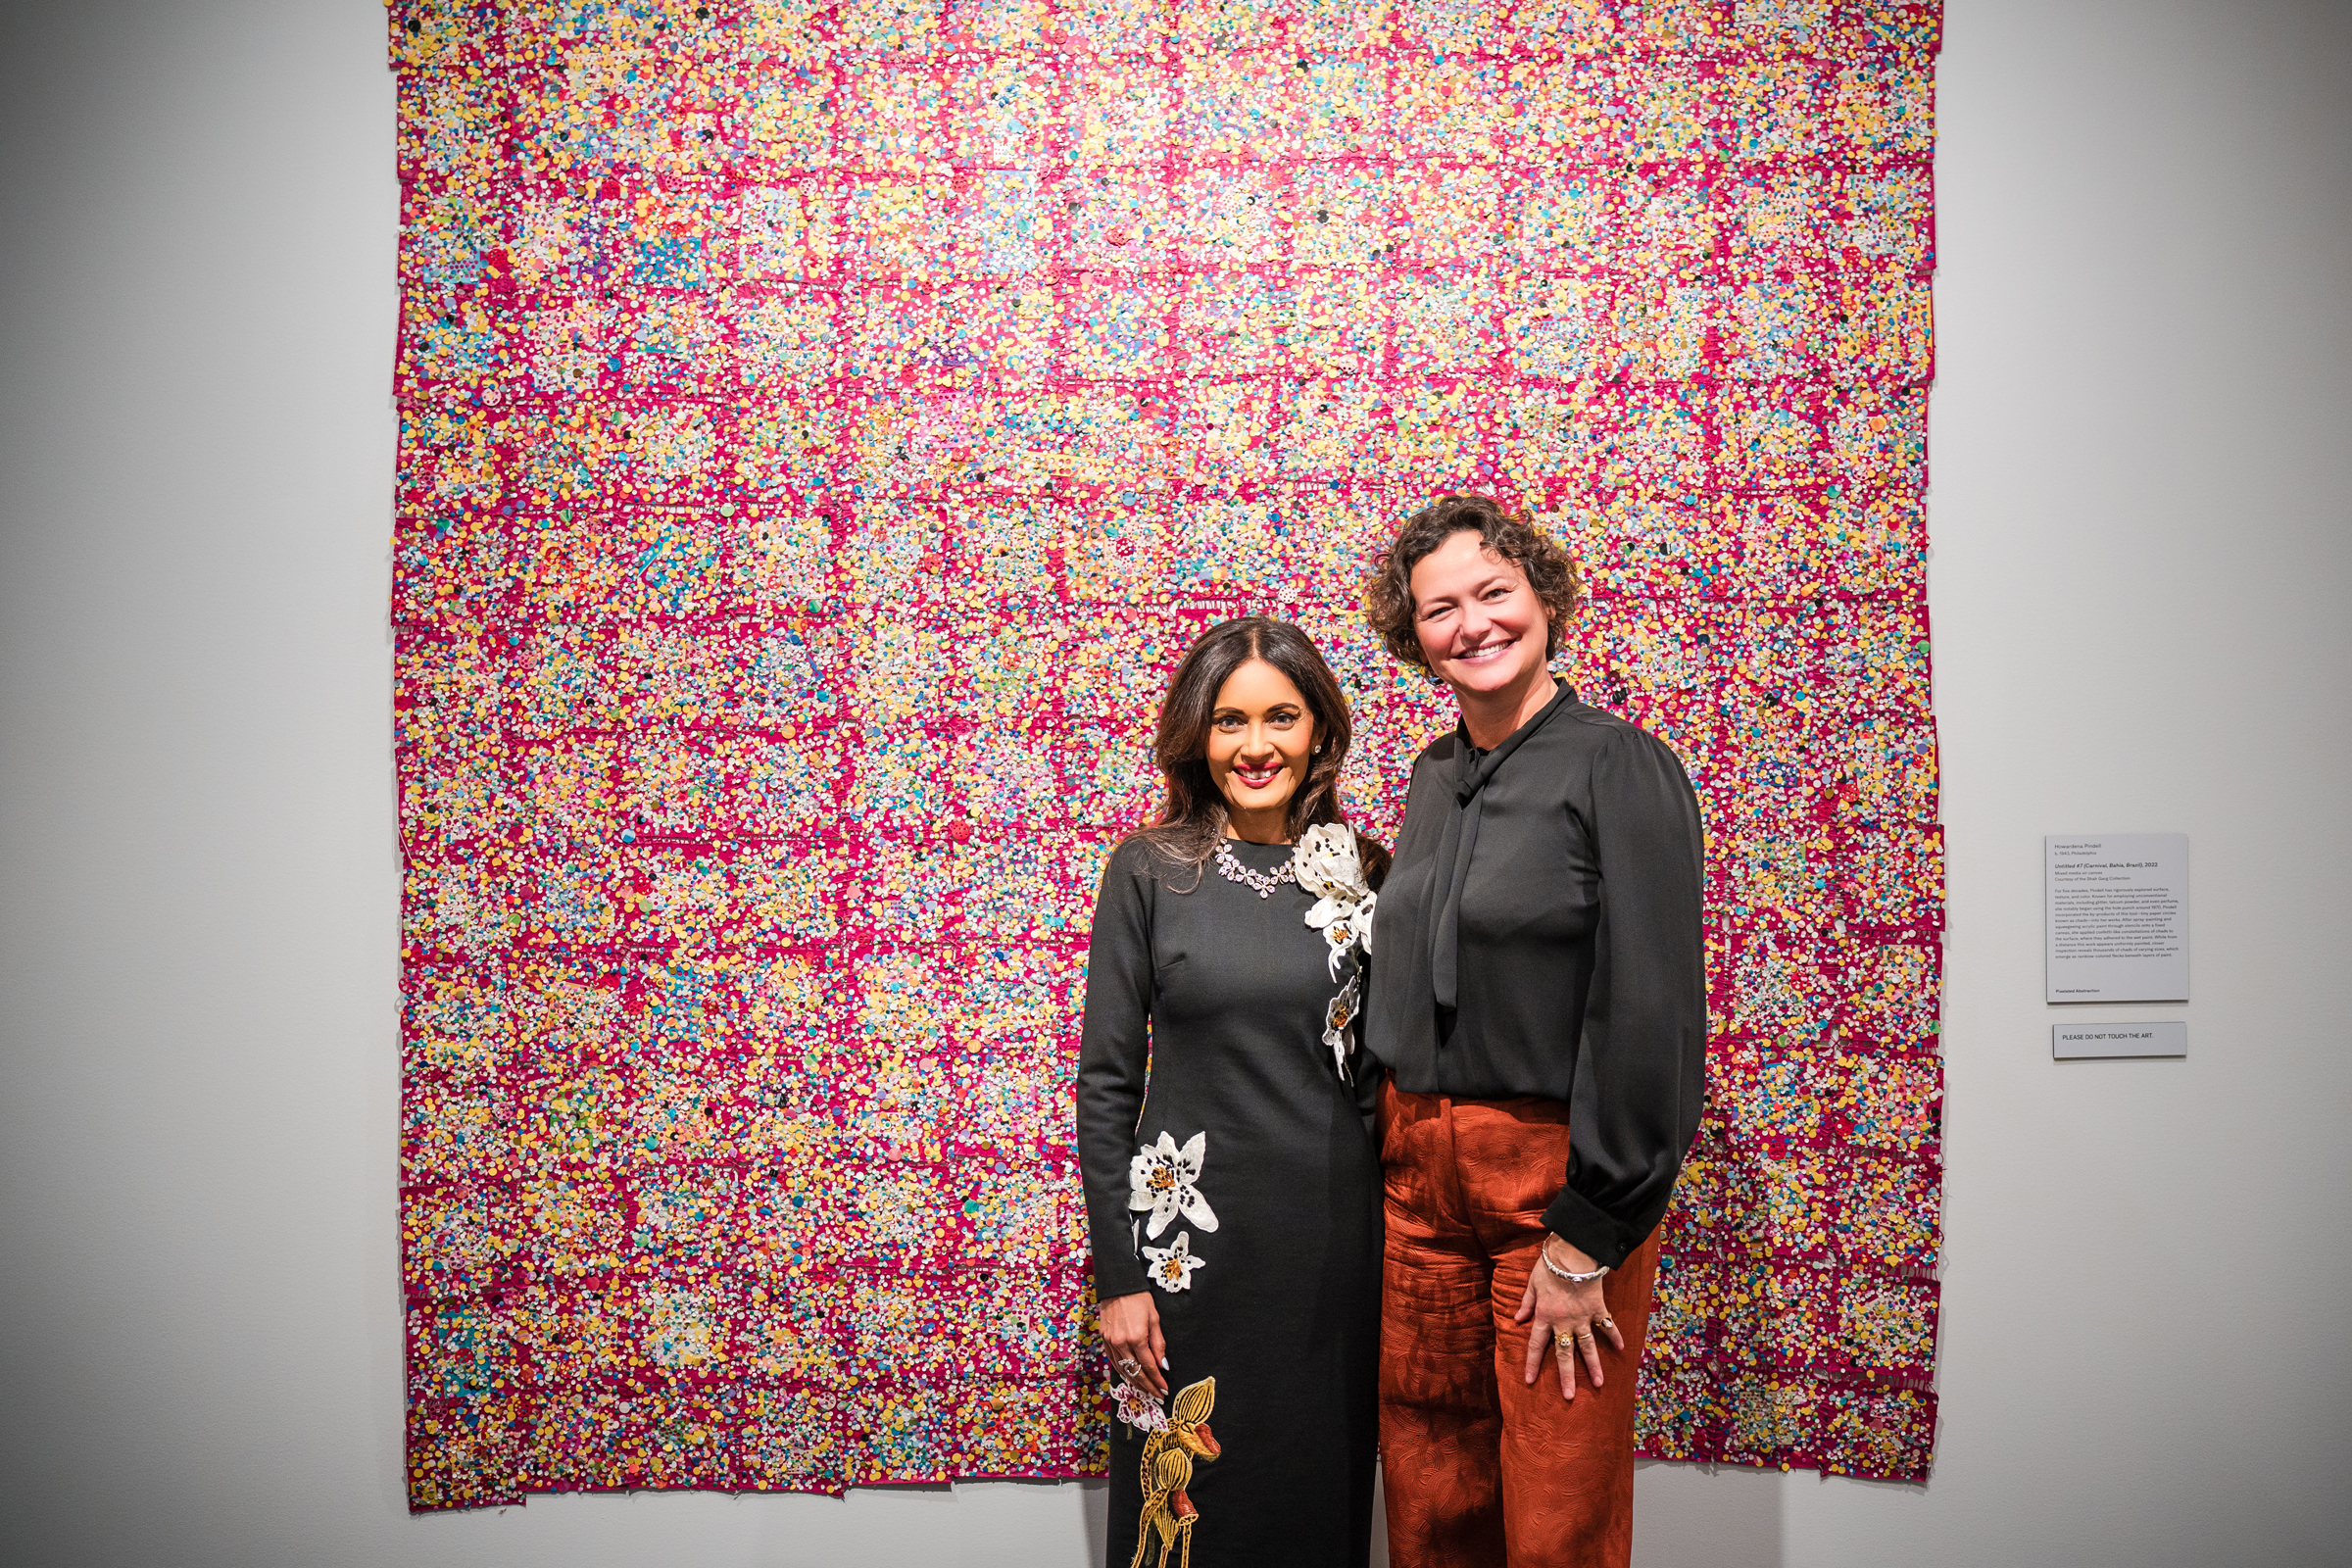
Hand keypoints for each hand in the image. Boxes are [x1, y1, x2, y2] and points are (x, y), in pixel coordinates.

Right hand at [1098, 1291, 1168, 1398]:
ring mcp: (1111, 1342)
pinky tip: (1130, 1376)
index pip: (1149, 1366)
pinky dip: (1122, 1371)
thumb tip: (1163, 1365)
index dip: (1157, 1380)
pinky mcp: (1104, 1339)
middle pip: (1136, 1372)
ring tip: (1145, 1390)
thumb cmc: (1140, 1298)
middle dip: (1148, 1387)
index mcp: (1137, 1338)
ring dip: (1135, 1382)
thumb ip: (1158, 1344)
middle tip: (1157, 1396)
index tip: (1164, 1389)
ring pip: (1123, 1369)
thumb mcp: (1154, 1319)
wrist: (1118, 1284)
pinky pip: (1113, 1361)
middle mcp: (1121, 1343)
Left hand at [1514, 1234, 1624, 1399]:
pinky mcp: (1597, 1308)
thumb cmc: (1549, 1267)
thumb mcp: (1532, 1284)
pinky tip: (1621, 1349)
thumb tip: (1517, 1319)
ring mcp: (1582, 1317)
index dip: (1533, 1363)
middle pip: (1564, 1353)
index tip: (1530, 1380)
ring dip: (1593, 1366)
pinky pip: (1607, 1325)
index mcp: (1544, 1316)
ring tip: (1598, 1384)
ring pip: (1587, 1346)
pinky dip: (1614, 1336)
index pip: (1536, 1345)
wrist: (1571, 1254)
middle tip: (1569, 1396)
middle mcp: (1563, 1322)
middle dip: (1566, 1376)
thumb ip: (1526, 1303)